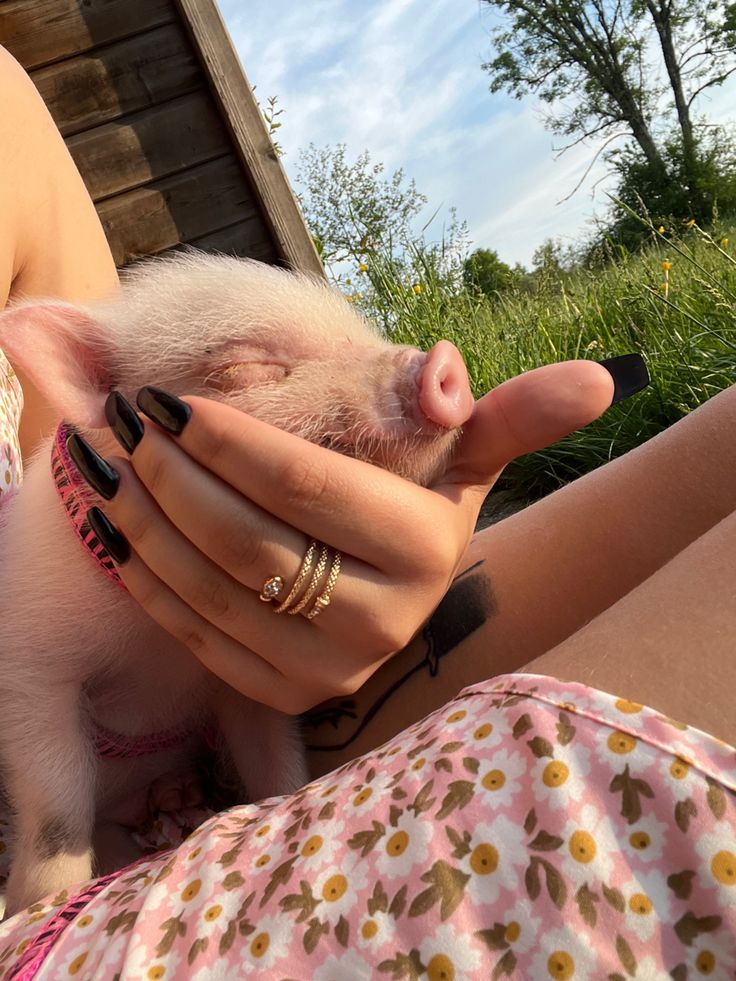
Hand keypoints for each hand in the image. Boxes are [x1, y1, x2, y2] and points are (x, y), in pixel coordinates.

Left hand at [90, 360, 618, 713]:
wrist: (392, 583)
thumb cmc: (417, 500)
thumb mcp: (459, 455)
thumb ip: (508, 415)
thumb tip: (598, 379)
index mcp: (427, 550)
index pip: (311, 487)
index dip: (233, 439)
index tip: (173, 399)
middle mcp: (386, 621)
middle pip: (251, 541)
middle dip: (175, 476)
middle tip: (130, 424)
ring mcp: (330, 669)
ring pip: (213, 588)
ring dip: (145, 520)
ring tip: (108, 464)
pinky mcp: (283, 694)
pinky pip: (196, 635)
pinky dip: (145, 576)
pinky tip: (116, 526)